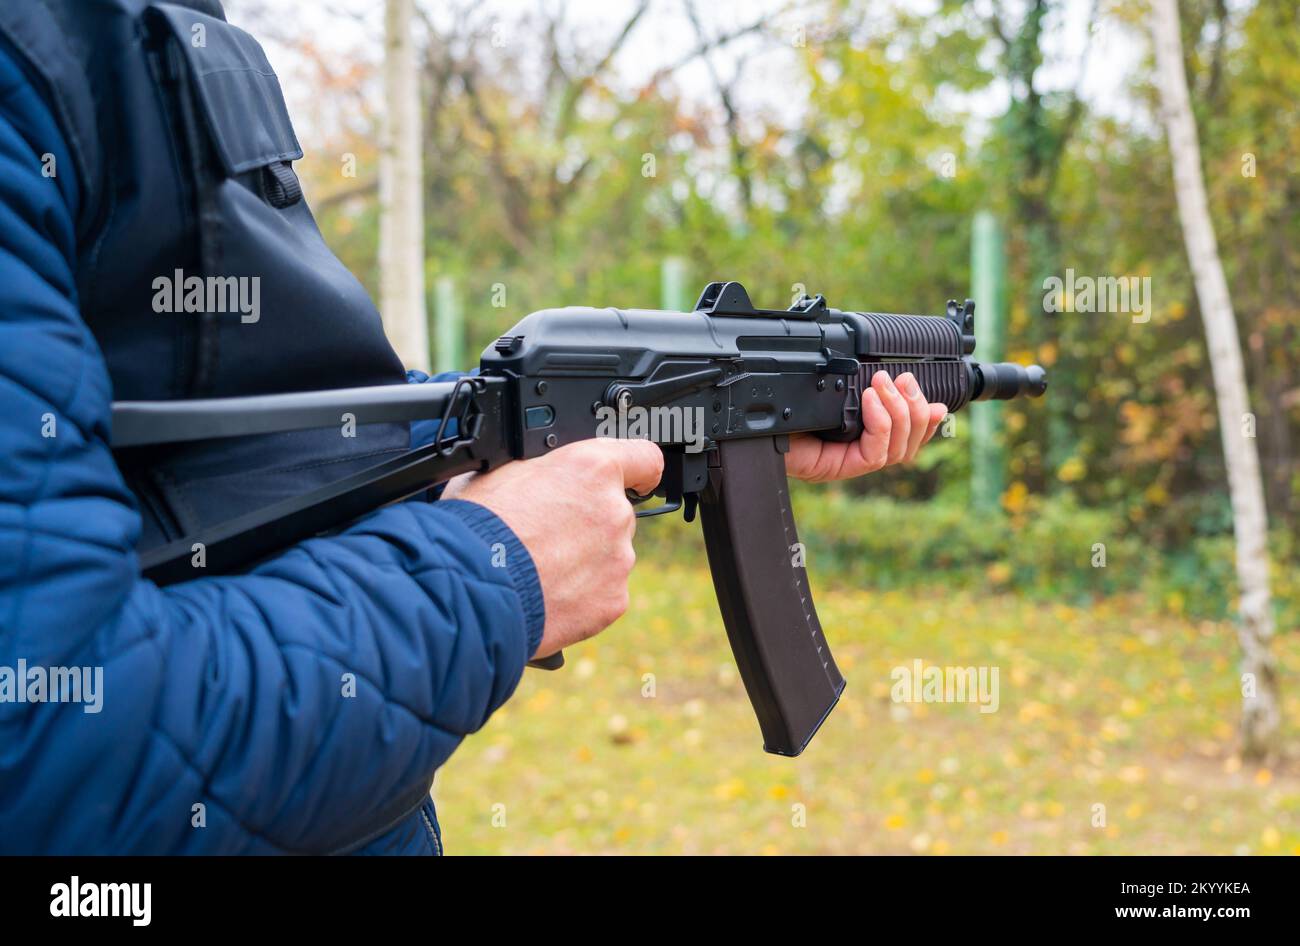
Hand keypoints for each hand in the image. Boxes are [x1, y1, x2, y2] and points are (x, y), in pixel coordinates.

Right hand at [441, 438, 663, 657]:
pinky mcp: (613, 600)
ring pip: (609, 556)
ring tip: (539, 570)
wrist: (468, 588)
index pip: (644, 458)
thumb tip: (543, 472)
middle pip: (616, 514)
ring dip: (584, 561)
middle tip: (546, 537)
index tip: (636, 478)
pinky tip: (547, 595)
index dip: (637, 469)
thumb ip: (542, 470)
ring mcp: (618, 558)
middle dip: (588, 524)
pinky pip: (603, 594)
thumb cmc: (476, 527)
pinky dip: (581, 596)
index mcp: (592, 468)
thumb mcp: (501, 471)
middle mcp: (615, 510)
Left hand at [785, 371, 946, 481]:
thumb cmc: (785, 404)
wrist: (753, 420)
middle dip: (917, 409)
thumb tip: (892, 374)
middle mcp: (860, 451)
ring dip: (900, 413)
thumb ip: (861, 384)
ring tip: (883, 384)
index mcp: (863, 435)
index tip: (937, 402)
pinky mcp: (839, 469)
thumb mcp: (830, 388)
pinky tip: (870, 401)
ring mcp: (850, 462)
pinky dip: (880, 424)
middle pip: (910, 445)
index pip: (909, 438)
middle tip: (903, 379)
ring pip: (898, 451)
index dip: (927, 423)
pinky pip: (874, 454)